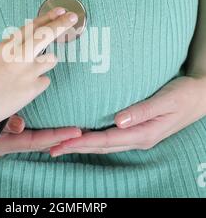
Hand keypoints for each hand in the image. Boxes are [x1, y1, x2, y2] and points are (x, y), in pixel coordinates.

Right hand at [0, 7, 80, 128]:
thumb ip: (13, 47)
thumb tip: (30, 38)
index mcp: (7, 46)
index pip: (32, 27)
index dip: (48, 17)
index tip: (60, 11)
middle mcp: (19, 55)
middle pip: (46, 35)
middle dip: (62, 24)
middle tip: (73, 17)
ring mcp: (28, 71)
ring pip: (52, 60)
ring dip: (45, 64)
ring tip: (28, 73)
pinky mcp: (34, 87)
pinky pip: (45, 80)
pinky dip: (38, 83)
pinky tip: (24, 88)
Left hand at [50, 76, 205, 155]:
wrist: (199, 96)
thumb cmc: (183, 95)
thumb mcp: (166, 101)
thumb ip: (143, 110)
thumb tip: (118, 120)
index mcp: (143, 134)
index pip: (106, 140)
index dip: (82, 142)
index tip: (62, 142)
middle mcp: (138, 138)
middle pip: (101, 146)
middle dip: (76, 147)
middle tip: (52, 148)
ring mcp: (137, 136)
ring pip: (104, 144)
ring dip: (82, 145)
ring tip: (61, 145)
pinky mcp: (136, 129)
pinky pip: (110, 138)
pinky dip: (93, 139)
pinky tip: (84, 136)